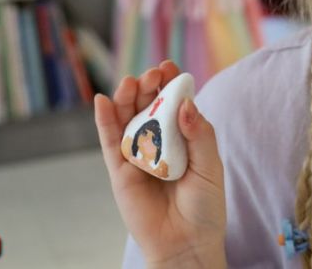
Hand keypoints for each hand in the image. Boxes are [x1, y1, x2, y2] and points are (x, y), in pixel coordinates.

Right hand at [94, 60, 226, 266]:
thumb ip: (199, 135)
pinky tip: (101, 101)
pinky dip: (104, 120)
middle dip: (149, 86)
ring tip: (131, 83)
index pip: (174, 102)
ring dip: (127, 97)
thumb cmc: (204, 207)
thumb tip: (185, 103)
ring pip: (127, 118)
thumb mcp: (210, 167)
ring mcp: (138, 154)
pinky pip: (110, 142)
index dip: (170, 83)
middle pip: (148, 105)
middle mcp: (159, 140)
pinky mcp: (120, 171)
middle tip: (152, 76)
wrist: (187, 245)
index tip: (169, 67)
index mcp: (183, 136)